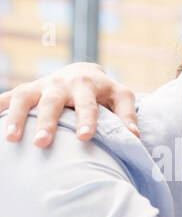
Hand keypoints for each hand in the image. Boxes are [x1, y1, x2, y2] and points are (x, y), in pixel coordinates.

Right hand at [0, 62, 137, 146]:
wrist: (83, 73)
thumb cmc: (105, 92)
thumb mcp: (121, 97)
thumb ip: (127, 114)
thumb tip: (134, 136)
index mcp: (87, 85)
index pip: (87, 104)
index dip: (86, 120)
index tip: (84, 137)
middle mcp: (61, 84)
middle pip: (52, 102)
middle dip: (47, 122)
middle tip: (43, 143)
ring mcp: (40, 86)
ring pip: (24, 97)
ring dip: (16, 117)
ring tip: (11, 139)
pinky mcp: (27, 90)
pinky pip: (7, 96)